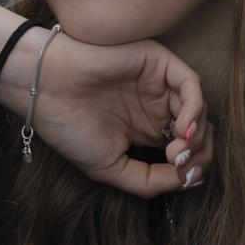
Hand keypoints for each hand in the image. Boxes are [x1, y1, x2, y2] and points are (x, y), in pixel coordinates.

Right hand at [0, 29, 211, 197]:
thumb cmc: (69, 127)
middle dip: (198, 154)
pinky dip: (195, 109)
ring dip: (197, 136)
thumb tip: (185, 180)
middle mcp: (155, 107)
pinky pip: (191, 85)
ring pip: (200, 111)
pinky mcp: (158, 63)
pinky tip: (181, 129)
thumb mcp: (110, 168)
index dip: (192, 167)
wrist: (44, 90)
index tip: (182, 179)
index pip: (186, 149)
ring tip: (175, 152)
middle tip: (179, 165)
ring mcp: (158, 85)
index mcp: (145, 130)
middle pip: (199, 132)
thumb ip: (147, 181)